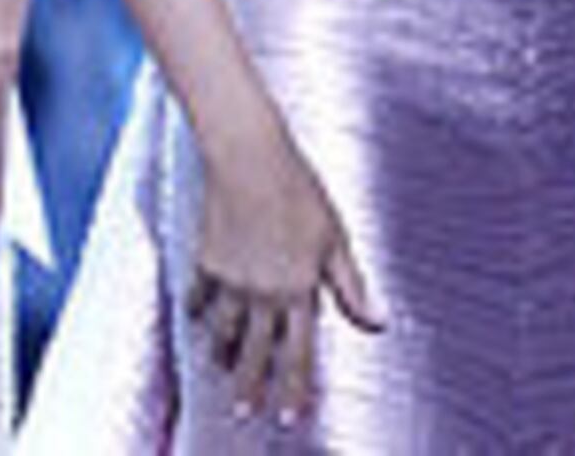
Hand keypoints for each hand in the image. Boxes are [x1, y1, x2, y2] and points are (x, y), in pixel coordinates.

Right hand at [184, 114, 381, 425]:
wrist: (247, 158)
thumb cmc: (299, 193)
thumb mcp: (336, 241)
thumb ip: (352, 287)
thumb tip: (377, 325)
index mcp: (297, 290)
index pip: (296, 353)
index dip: (294, 388)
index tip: (289, 416)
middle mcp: (260, 291)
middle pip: (253, 350)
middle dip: (250, 385)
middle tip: (243, 413)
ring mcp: (229, 276)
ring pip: (223, 328)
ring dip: (221, 353)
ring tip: (218, 371)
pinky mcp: (206, 257)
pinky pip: (200, 295)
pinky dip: (198, 311)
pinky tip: (197, 321)